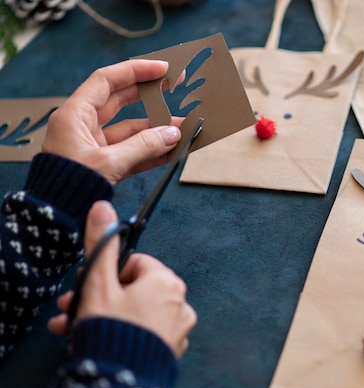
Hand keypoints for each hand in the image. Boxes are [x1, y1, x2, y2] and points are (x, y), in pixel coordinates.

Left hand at [43, 59, 183, 184]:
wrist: (56, 216)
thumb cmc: (68, 185)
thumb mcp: (108, 162)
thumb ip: (143, 147)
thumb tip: (171, 134)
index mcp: (75, 115)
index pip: (107, 80)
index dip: (136, 71)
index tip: (162, 69)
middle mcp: (84, 125)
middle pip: (122, 99)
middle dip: (150, 94)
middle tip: (175, 86)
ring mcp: (95, 144)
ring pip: (131, 129)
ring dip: (156, 129)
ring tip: (181, 129)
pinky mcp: (105, 163)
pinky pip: (133, 151)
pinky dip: (152, 151)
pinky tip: (171, 150)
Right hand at [48, 201, 196, 358]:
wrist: (121, 381)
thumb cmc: (112, 330)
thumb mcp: (99, 283)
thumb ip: (102, 244)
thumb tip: (104, 208)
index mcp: (167, 282)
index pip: (135, 263)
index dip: (107, 273)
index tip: (89, 284)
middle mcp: (180, 302)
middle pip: (135, 289)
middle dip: (100, 296)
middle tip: (74, 306)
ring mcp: (178, 327)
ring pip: (137, 311)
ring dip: (107, 314)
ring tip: (76, 326)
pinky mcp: (171, 348)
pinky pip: (146, 332)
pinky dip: (124, 331)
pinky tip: (101, 339)